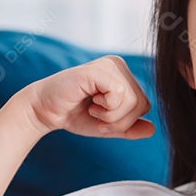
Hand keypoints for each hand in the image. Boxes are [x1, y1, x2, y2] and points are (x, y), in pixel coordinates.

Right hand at [21, 55, 155, 138]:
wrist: (44, 111)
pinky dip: (107, 108)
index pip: (144, 104)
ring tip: (93, 109)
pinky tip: (90, 102)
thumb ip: (129, 128)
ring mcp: (109, 65)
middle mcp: (118, 65)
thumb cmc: (74, 115)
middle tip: (97, 117)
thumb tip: (151, 130)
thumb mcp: (107, 126)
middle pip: (142, 103)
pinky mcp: (99, 69)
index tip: (102, 119)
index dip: (126, 121)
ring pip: (133, 100)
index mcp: (123, 75)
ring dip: (111, 116)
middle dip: (120, 121)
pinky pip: (120, 95)